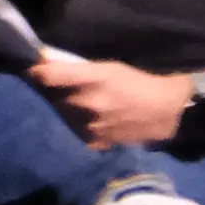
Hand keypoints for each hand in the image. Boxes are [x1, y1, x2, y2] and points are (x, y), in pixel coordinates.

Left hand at [30, 50, 204, 148]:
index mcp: (92, 79)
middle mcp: (86, 104)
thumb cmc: (140, 81)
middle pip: (51, 96)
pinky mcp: (95, 142)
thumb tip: (45, 62)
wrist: (169, 111)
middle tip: (65, 86)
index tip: (35, 69)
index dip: (37, 71)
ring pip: (62, 114)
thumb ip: (77, 68)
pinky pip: (75, 130)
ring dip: (66, 107)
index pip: (46, 75)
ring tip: (85, 102)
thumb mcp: (109, 66)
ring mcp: (90, 125)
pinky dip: (79, 124)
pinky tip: (93, 119)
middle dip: (54, 90)